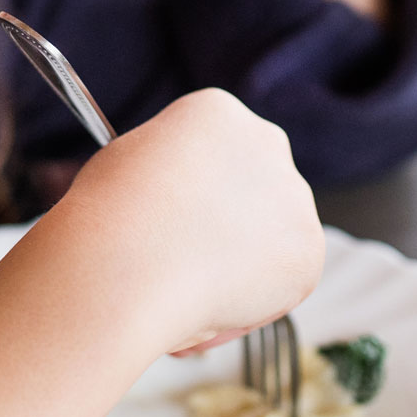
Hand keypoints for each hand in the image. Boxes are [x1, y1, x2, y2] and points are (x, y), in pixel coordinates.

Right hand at [57, 89, 324, 356]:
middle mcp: (266, 142)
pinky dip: (252, 300)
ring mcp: (294, 197)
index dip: (192, 184)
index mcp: (217, 110)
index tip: (171, 213)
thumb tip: (174, 196)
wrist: (125, 269)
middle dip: (229, 217)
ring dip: (242, 258)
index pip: (217, 145)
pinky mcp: (308, 253)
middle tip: (187, 254)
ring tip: (190, 285)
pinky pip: (282, 279)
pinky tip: (209, 305)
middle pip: (253, 183)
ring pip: (272, 232)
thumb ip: (166, 169)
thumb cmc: (107, 218)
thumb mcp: (126, 165)